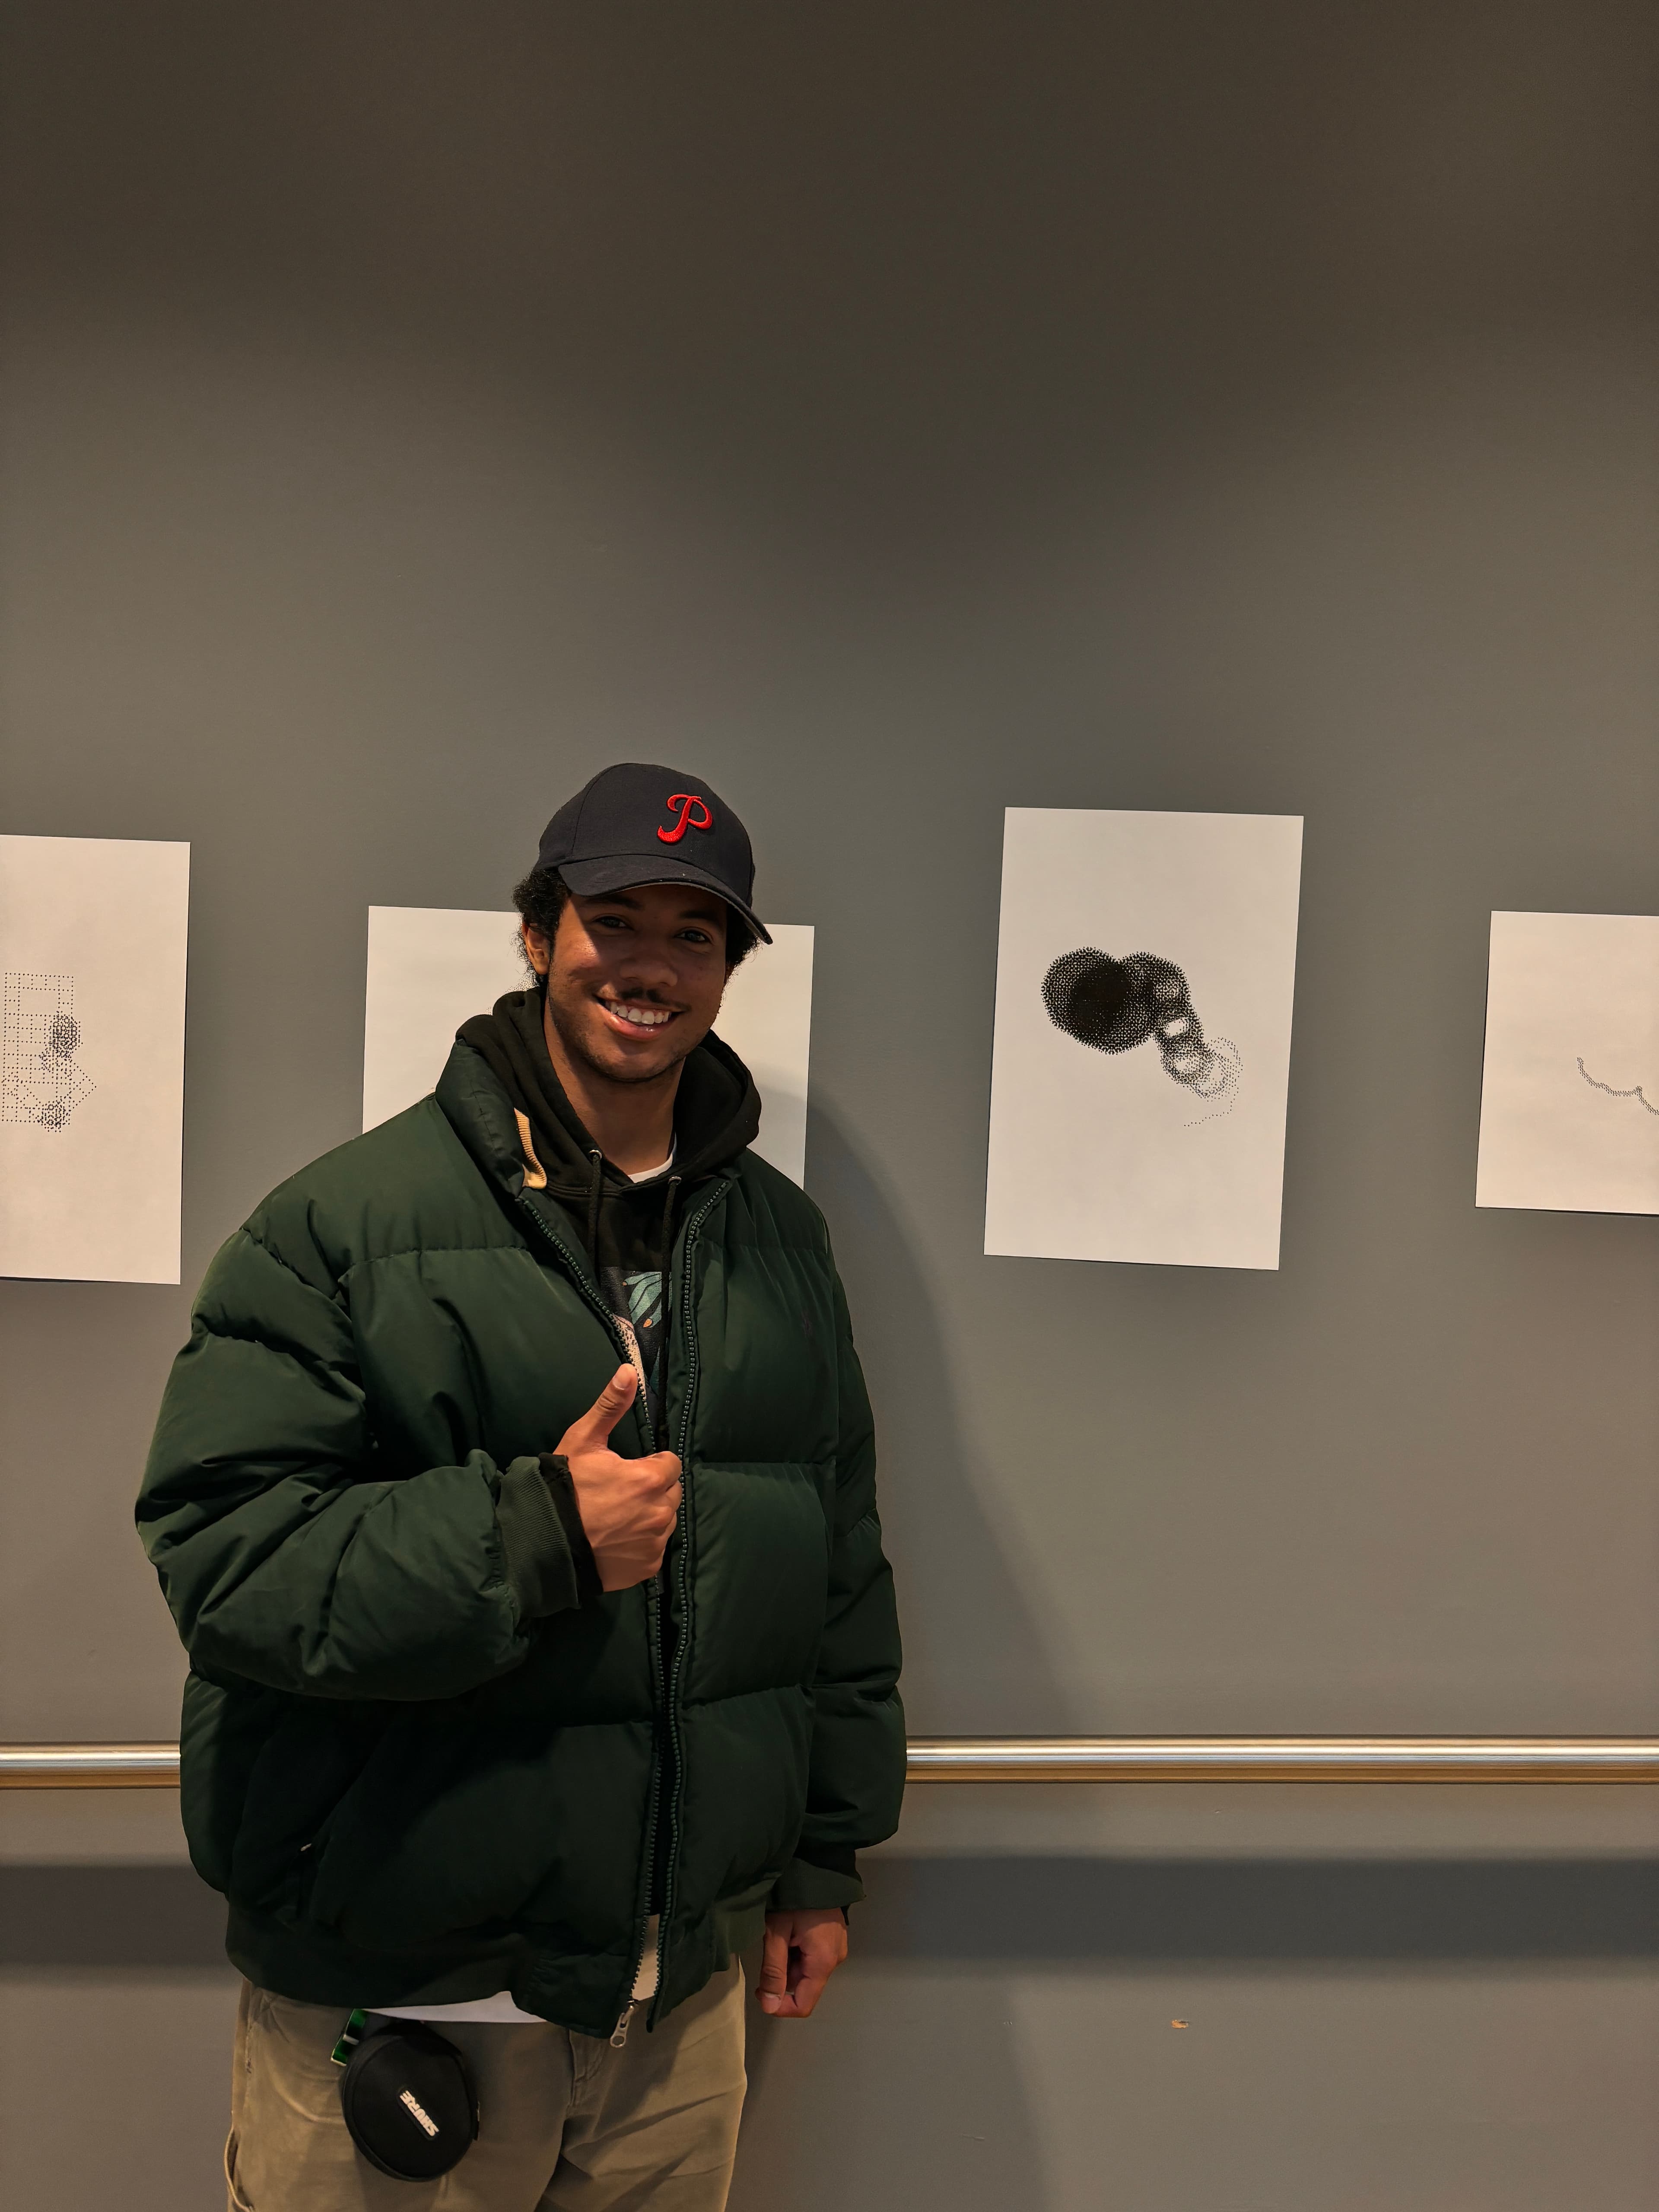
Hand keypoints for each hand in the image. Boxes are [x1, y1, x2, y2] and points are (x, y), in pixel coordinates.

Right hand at [555, 1366, 681, 1591]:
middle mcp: (660, 1513)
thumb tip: (629, 1370)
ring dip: (650, 1514)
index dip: (649, 1464)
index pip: (670, 1464)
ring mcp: (654, 1543)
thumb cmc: (563, 1487)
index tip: (626, 1470)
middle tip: (619, 1493)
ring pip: (665, 1520)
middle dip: (652, 1488)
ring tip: (617, 1516)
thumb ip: (610, 1406)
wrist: (542, 1540)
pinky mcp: (647, 1567)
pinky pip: (655, 1548)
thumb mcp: (583, 1441)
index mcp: (650, 1479)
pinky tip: (616, 1538)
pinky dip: (642, 1542)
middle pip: (670, 1492)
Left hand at [756, 1908, 847, 2018]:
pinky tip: (789, 1933)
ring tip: (778, 1937)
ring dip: (788, 1964)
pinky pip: (813, 1959)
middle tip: (766, 1952)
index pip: (803, 2005)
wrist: (817, 1864)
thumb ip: (773, 1971)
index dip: (779, 2006)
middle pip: (805, 1988)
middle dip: (782, 1979)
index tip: (759, 1990)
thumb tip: (769, 2007)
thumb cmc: (794, 1897)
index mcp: (823, 1962)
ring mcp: (837, 1949)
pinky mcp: (834, 1939)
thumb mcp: (776, 1932)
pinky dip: (797, 1954)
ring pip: (807, 1973)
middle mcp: (835, 1960)